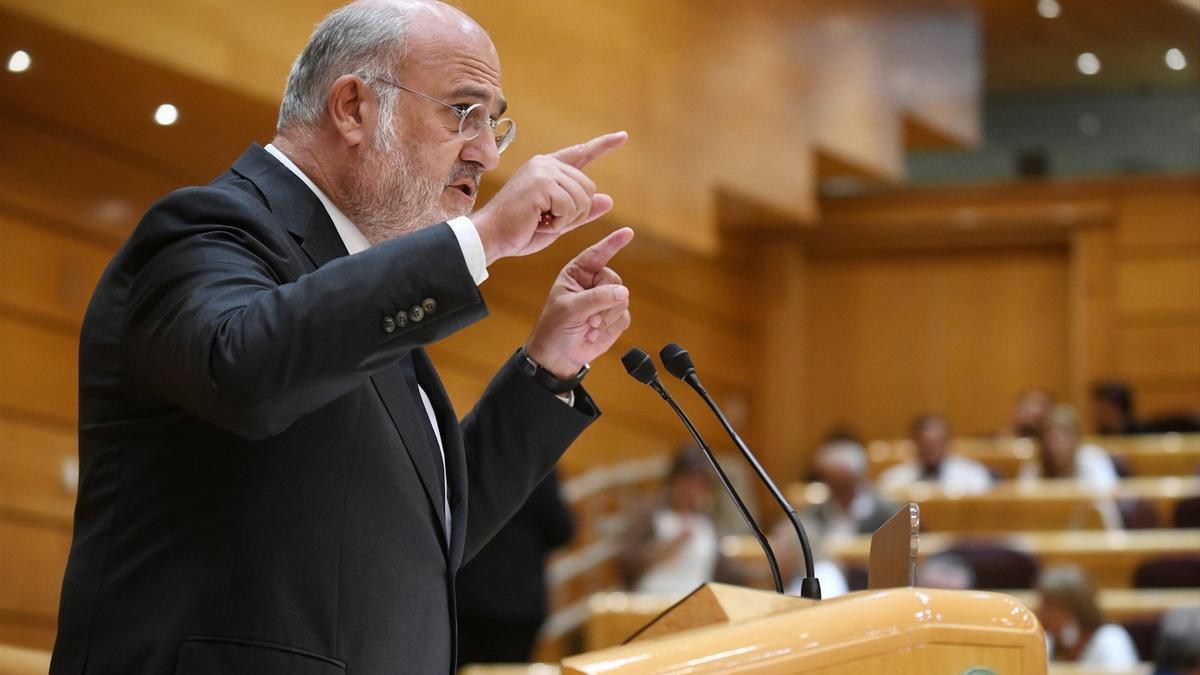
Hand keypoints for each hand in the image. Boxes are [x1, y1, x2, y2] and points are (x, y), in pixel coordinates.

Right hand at [472, 131, 626, 263]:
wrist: (490, 237)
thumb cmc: (519, 231)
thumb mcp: (558, 221)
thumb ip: (581, 210)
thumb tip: (608, 200)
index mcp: (547, 168)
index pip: (581, 153)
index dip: (603, 145)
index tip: (623, 136)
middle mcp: (545, 163)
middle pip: (588, 187)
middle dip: (577, 213)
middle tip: (548, 221)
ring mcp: (543, 171)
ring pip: (582, 199)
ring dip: (566, 220)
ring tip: (540, 221)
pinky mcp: (541, 183)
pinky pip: (570, 207)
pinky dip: (559, 223)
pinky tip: (538, 222)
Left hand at [524, 228, 634, 377]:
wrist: (558, 357)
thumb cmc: (554, 329)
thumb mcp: (570, 309)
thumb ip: (596, 298)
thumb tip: (623, 292)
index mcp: (576, 274)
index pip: (596, 255)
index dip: (612, 243)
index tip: (628, 233)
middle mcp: (592, 284)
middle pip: (614, 280)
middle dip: (605, 300)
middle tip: (590, 317)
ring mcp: (605, 301)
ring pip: (623, 299)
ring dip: (608, 316)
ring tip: (590, 326)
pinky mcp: (614, 318)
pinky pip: (625, 316)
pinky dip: (612, 327)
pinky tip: (595, 333)